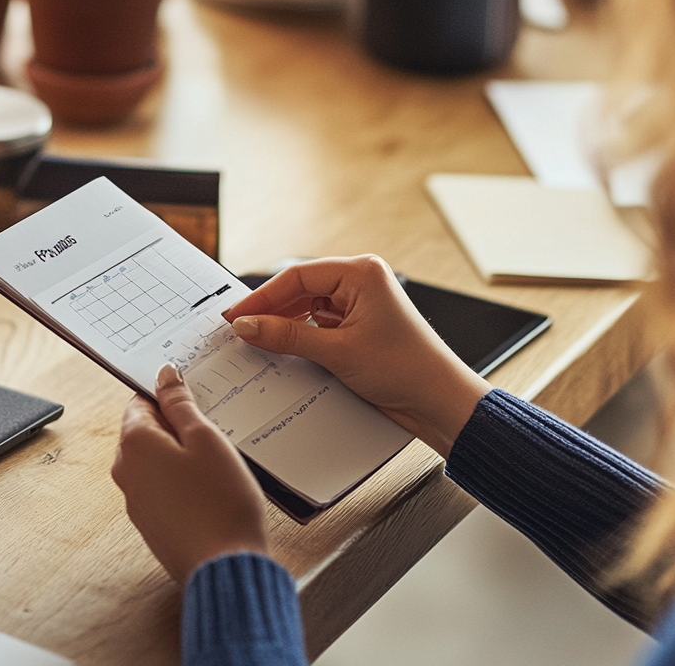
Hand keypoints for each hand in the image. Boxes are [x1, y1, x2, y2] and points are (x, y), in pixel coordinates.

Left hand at [112, 364, 267, 581]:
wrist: (224, 566)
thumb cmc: (221, 502)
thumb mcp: (206, 439)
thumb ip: (180, 404)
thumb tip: (164, 375)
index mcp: (134, 443)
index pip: (141, 401)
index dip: (170, 395)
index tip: (197, 398)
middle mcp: (125, 471)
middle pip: (146, 431)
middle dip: (176, 426)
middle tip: (214, 430)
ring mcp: (135, 500)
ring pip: (155, 461)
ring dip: (182, 455)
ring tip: (218, 463)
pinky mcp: (151, 523)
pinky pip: (162, 488)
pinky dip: (182, 482)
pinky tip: (211, 490)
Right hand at [224, 255, 490, 456]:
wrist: (439, 401)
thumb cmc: (405, 368)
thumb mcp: (337, 351)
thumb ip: (286, 336)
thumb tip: (247, 326)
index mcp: (362, 272)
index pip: (297, 277)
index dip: (262, 298)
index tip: (235, 317)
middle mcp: (362, 282)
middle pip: (301, 290)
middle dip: (271, 311)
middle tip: (240, 330)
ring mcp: (362, 305)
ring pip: (309, 309)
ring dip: (286, 326)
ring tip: (259, 343)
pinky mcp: (361, 328)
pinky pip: (321, 326)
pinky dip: (301, 337)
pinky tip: (285, 351)